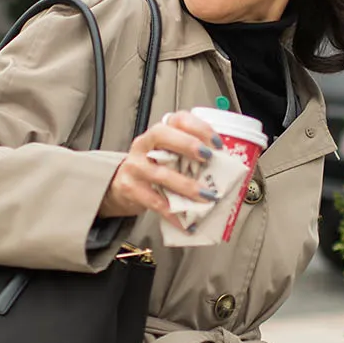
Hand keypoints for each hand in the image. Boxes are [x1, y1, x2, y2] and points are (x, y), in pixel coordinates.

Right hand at [100, 111, 221, 220]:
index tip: (216, 143)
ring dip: (187, 186)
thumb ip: (188, 156)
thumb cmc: (152, 168)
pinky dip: (174, 214)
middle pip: (162, 135)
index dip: (199, 127)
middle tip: (208, 157)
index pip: (177, 119)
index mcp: (158, 133)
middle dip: (188, 144)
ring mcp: (135, 167)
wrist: (119, 187)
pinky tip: (188, 223)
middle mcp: (144, 145)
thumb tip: (224, 167)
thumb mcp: (167, 155)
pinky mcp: (131, 189)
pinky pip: (155, 202)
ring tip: (206, 196)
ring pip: (161, 173)